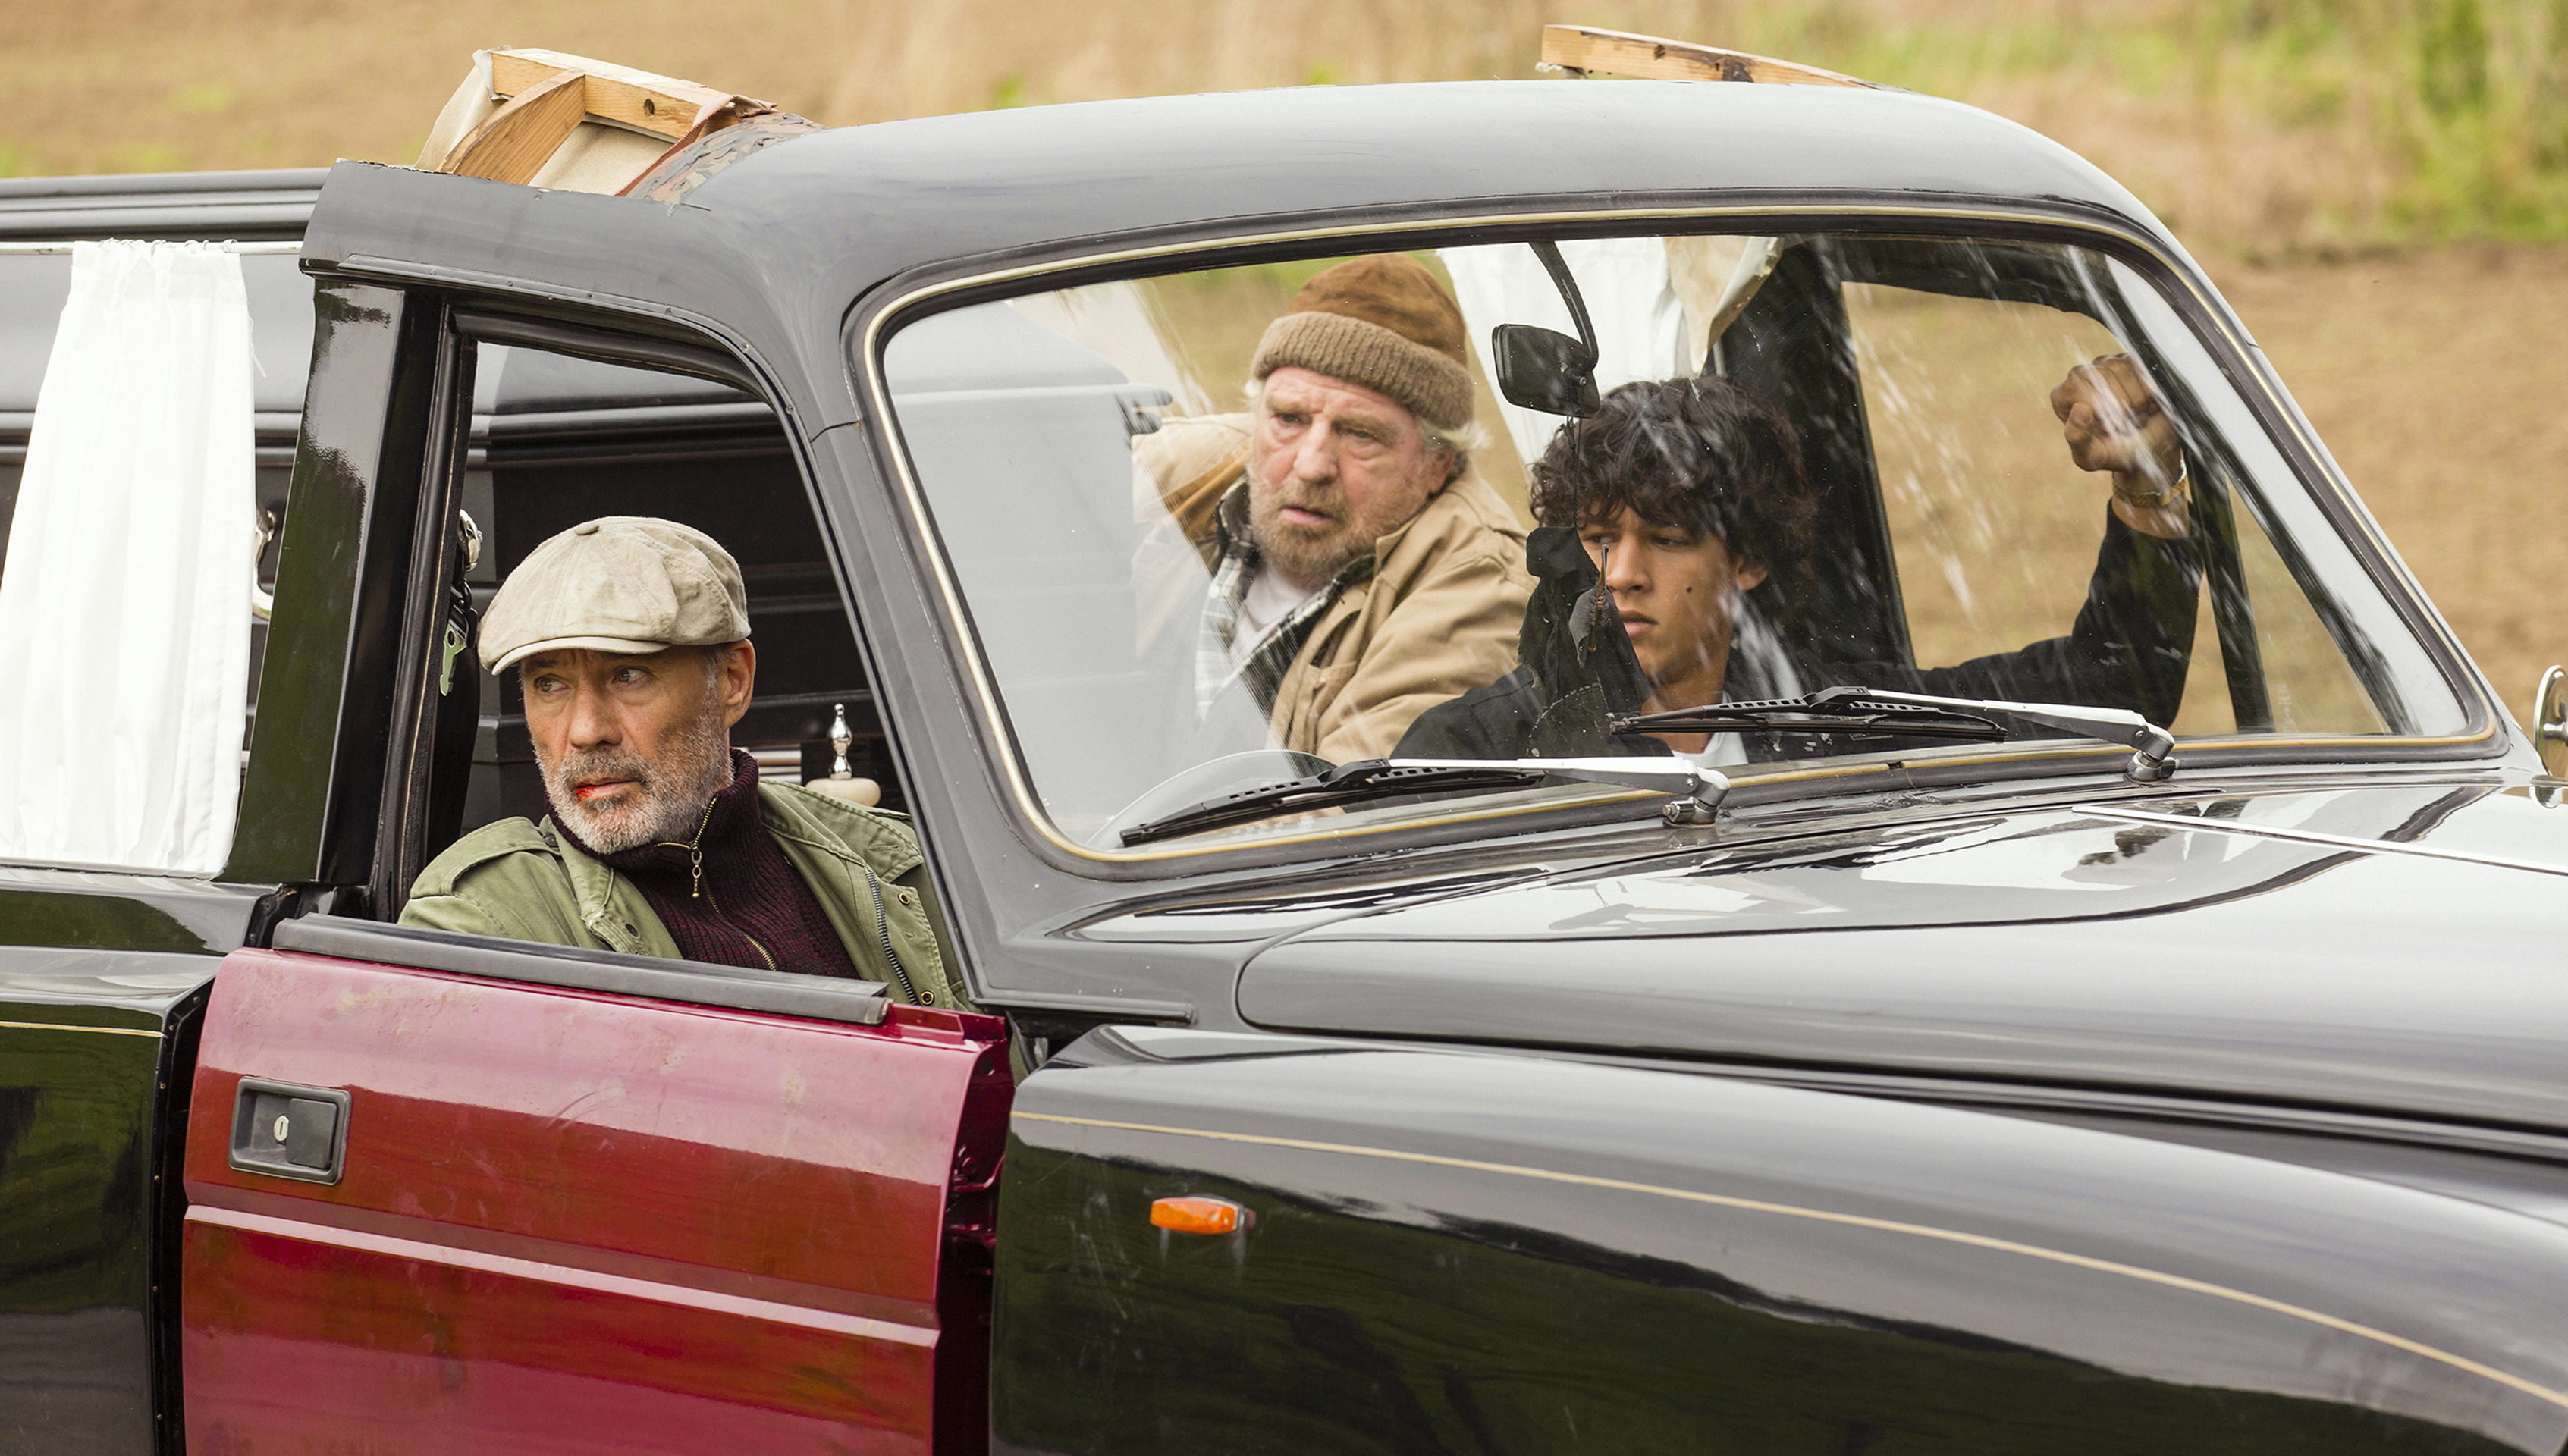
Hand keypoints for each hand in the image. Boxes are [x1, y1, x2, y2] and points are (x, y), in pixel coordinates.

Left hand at [2051, 354, 2180, 491]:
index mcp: (2063, 397)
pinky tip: (2147, 404)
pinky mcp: (2130, 361)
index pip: (2075, 386)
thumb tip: (2079, 409)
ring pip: (2121, 367)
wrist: (2149, 448)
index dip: (2098, 405)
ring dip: (2136, 398)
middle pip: (2100, 374)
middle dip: (2120, 404)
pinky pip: (2141, 366)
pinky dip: (2149, 390)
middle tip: (2126, 424)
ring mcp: (2106, 365)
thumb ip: (2077, 438)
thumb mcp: (2092, 457)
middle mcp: (2081, 377)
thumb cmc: (2115, 453)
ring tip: (2136, 415)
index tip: (2108, 424)